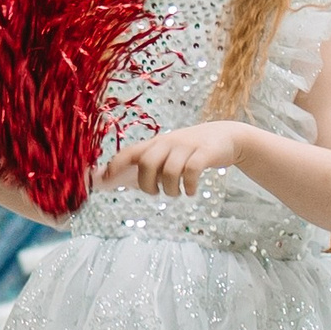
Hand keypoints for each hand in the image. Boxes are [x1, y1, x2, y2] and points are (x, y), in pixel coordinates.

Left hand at [100, 121, 250, 198]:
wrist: (225, 137)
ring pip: (169, 171)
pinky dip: (189, 187)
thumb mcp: (166, 153)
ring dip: (170, 189)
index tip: (105, 180)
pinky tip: (190, 191)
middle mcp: (168, 142)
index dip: (115, 165)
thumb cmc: (188, 150)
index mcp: (155, 144)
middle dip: (147, 184)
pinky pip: (191, 172)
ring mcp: (187, 146)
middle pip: (147, 163)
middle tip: (156, 192)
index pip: (129, 152)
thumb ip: (143, 166)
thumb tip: (110, 180)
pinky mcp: (205, 153)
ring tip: (177, 193)